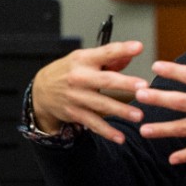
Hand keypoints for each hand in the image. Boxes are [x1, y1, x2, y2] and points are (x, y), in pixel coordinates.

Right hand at [30, 41, 147, 143]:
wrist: (41, 90)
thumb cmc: (70, 71)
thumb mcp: (85, 59)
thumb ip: (111, 57)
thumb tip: (132, 53)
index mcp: (84, 59)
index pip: (105, 52)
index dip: (122, 49)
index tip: (138, 47)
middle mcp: (79, 77)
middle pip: (105, 80)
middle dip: (125, 84)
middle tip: (144, 87)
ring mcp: (76, 96)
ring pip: (101, 104)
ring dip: (121, 110)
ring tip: (139, 115)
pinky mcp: (74, 113)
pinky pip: (93, 123)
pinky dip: (107, 132)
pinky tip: (120, 138)